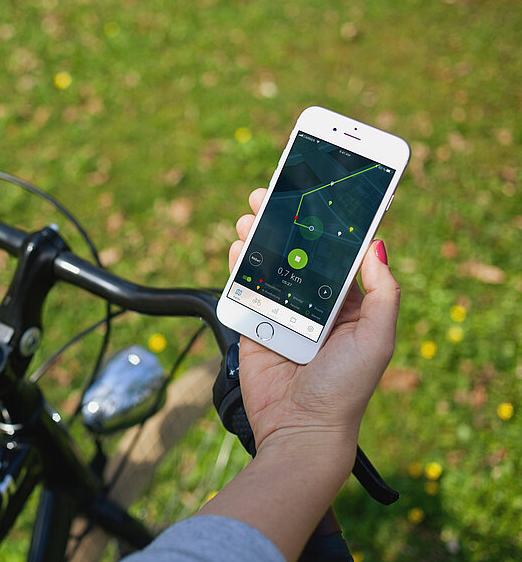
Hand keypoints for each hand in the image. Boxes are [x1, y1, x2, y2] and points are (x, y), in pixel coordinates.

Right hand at [229, 188, 400, 455]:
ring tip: (251, 216)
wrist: (301, 429)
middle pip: (298, 251)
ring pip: (269, 263)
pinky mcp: (254, 324)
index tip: (316, 192)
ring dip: (260, 235)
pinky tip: (238, 247)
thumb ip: (382, 292)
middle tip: (272, 194)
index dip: (327, 223)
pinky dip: (240, 264)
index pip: (337, 252)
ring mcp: (282, 313)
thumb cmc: (345, 389)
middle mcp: (314, 304)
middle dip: (285, 221)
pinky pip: (245, 288)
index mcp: (347, 304)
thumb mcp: (377, 338)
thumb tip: (379, 245)